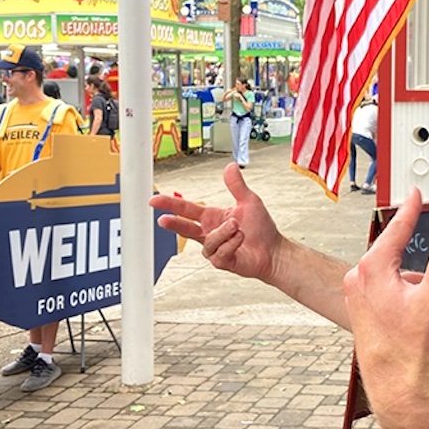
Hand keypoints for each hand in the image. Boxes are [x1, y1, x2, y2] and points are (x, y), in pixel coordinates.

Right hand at [150, 163, 281, 281]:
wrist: (274, 251)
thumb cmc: (261, 229)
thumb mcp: (249, 201)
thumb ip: (236, 185)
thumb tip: (230, 167)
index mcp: (212, 218)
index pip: (186, 210)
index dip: (170, 204)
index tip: (154, 199)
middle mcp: (210, 233)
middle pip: (185, 228)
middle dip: (174, 224)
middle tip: (163, 219)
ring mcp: (214, 249)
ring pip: (208, 241)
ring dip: (224, 232)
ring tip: (238, 228)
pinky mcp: (221, 261)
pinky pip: (219, 253)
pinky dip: (231, 244)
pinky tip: (240, 240)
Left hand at [342, 188, 428, 428]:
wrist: (398, 392)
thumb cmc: (410, 351)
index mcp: (372, 271)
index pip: (395, 231)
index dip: (410, 211)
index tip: (415, 194)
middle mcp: (361, 282)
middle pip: (404, 260)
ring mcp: (362, 301)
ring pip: (405, 282)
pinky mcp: (368, 317)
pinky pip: (399, 298)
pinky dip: (422, 301)